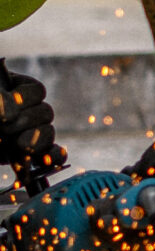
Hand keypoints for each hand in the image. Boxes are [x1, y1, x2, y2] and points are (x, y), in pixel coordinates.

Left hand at [0, 65, 60, 189]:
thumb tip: (9, 114)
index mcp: (14, 90)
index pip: (36, 91)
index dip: (25, 100)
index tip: (4, 113)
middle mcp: (23, 110)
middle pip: (45, 112)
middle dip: (27, 121)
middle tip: (4, 129)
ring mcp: (25, 133)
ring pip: (48, 133)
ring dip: (37, 140)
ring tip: (19, 145)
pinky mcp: (25, 155)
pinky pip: (51, 153)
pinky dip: (53, 156)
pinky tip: (45, 160)